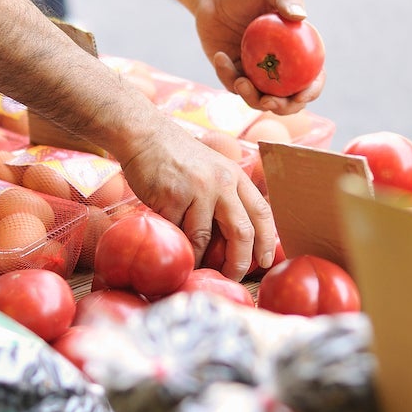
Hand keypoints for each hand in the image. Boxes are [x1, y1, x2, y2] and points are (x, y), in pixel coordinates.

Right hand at [117, 122, 276, 280]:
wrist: (145, 135)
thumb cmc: (178, 157)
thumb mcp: (213, 169)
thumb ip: (226, 195)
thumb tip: (236, 235)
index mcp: (235, 176)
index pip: (262, 213)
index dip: (266, 241)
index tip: (264, 261)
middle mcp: (222, 182)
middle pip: (241, 232)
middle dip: (239, 261)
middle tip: (232, 275)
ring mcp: (197, 189)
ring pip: (203, 238)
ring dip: (199, 258)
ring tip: (195, 265)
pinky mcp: (171, 196)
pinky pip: (175, 231)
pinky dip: (175, 242)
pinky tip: (172, 243)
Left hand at [195, 0, 324, 114]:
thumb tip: (301, 16)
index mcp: (299, 50)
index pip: (313, 77)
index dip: (311, 90)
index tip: (301, 95)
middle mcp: (281, 66)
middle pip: (289, 98)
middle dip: (283, 107)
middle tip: (268, 101)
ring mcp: (258, 73)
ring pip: (260, 99)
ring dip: (252, 98)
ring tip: (240, 81)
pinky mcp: (235, 75)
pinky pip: (233, 85)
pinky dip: (227, 76)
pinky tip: (221, 57)